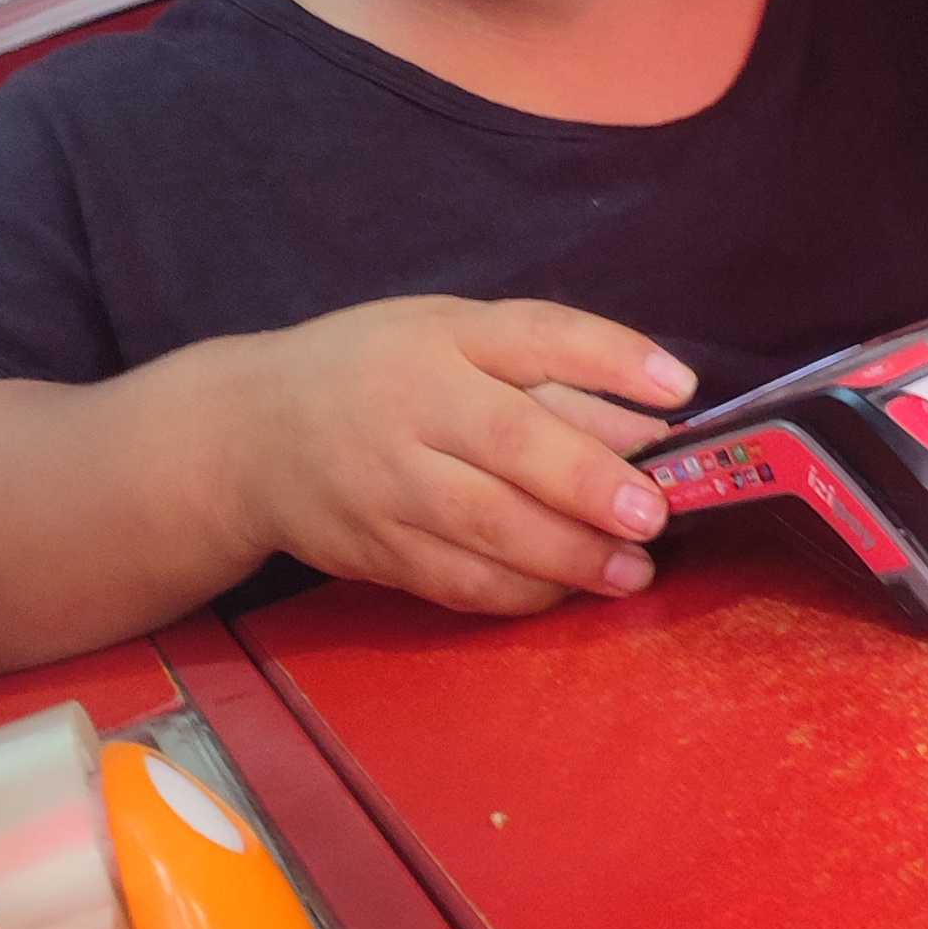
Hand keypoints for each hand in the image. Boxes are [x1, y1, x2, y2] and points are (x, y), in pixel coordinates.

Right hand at [222, 296, 694, 618]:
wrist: (248, 436)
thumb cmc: (376, 372)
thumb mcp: (450, 339)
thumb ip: (551, 374)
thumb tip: (653, 421)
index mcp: (443, 337)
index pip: (535, 335)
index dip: (609, 357)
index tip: (679, 384)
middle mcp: (413, 406)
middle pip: (509, 443)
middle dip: (588, 484)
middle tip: (653, 515)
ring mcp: (388, 485)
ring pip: (486, 527)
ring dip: (568, 556)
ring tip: (631, 571)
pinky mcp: (376, 551)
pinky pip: (458, 581)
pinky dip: (520, 593)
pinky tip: (567, 591)